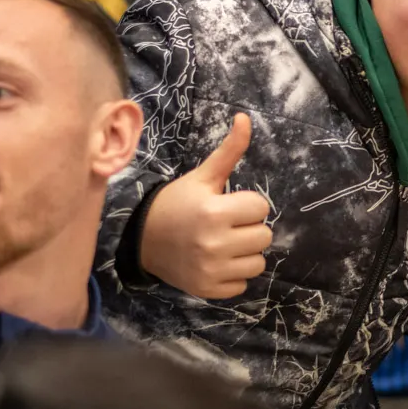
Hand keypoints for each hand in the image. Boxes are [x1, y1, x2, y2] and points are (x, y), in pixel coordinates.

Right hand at [138, 114, 272, 299]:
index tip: (228, 205)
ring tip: (224, 244)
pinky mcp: (208, 291)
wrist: (142, 239)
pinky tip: (216, 263)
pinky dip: (233, 275)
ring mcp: (211, 270)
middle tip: (226, 225)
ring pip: (258, 263)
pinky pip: (243, 285)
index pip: (262, 208)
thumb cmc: (177, 203)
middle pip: (264, 236)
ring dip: (245, 253)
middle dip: (249, 228)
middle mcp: (214, 243)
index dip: (247, 204)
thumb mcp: (202, 176)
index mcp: (214, 212)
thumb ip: (229, 151)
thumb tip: (246, 118)